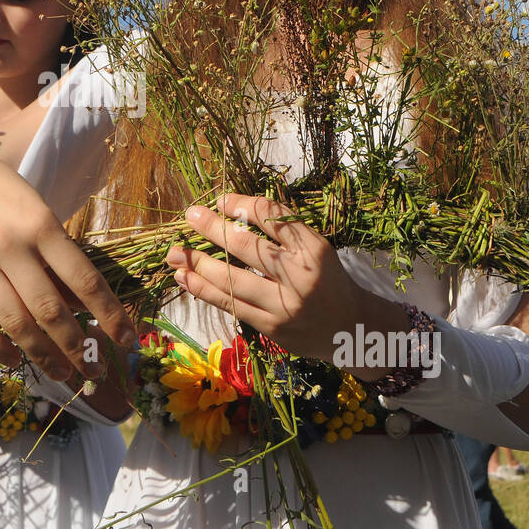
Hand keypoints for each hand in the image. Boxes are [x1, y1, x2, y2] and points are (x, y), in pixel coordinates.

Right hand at [0, 145, 135, 382]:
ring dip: (42, 355)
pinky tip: (16, 360)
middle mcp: (10, 245)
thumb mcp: (42, 216)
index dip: (108, 313)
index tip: (125, 339)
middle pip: (49, 308)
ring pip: (14, 321)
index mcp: (42, 225)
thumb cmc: (10, 199)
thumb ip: (60, 260)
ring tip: (62, 373)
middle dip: (75, 346)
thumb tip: (85, 309)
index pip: (83, 279)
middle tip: (92, 372)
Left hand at [165, 193, 407, 376]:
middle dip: (213, 229)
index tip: (220, 200)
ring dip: (198, 265)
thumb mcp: (316, 249)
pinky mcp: (272, 327)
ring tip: (175, 253)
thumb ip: (283, 233)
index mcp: (314, 249)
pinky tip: (186, 279)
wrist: (353, 328)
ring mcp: (284, 304)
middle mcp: (300, 275)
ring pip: (232, 280)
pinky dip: (204, 290)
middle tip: (190, 215)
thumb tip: (232, 212)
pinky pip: (231, 305)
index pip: (272, 217)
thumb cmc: (328, 281)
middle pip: (247, 247)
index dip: (241, 204)